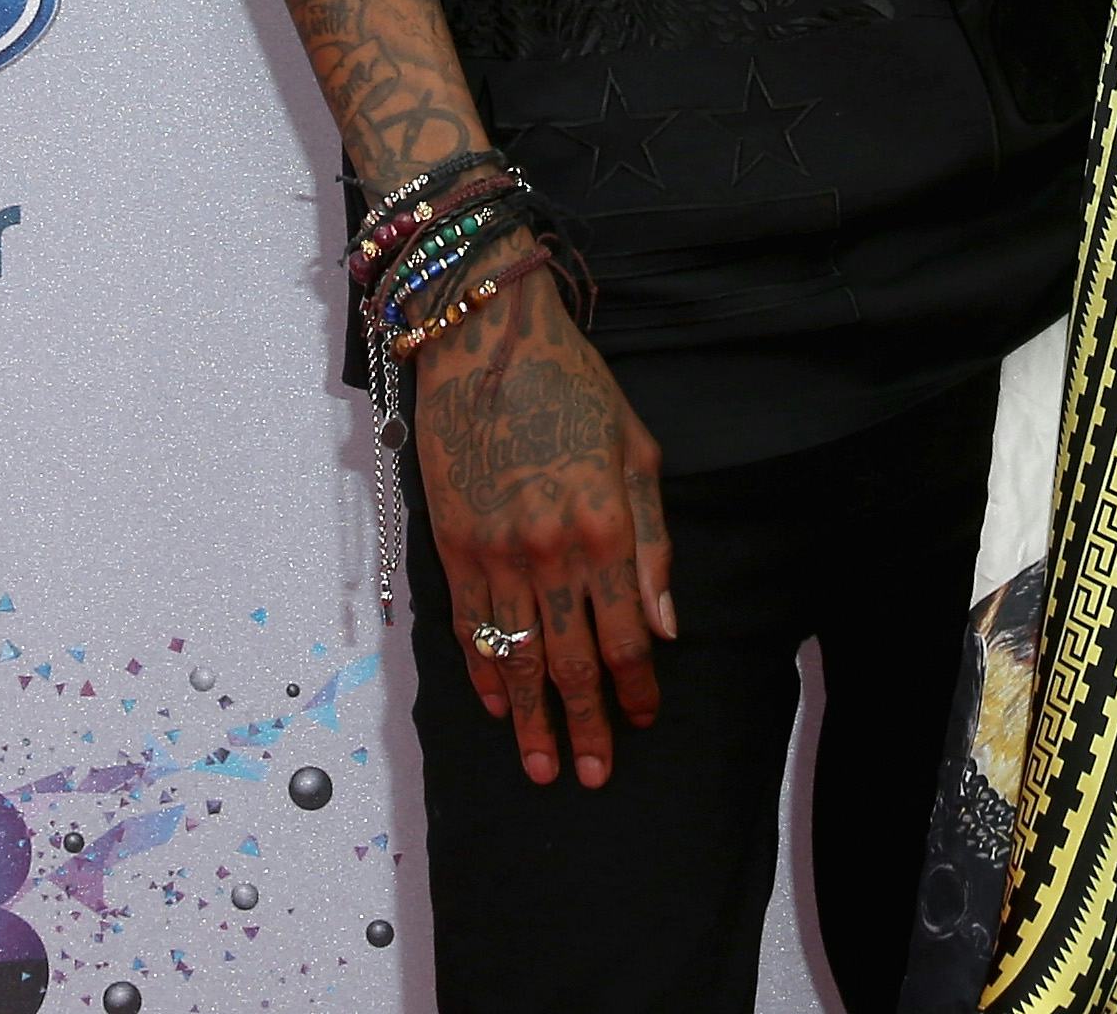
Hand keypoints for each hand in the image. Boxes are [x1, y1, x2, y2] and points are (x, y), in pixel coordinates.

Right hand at [411, 267, 673, 789]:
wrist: (488, 341)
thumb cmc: (575, 386)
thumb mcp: (637, 451)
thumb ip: (653, 544)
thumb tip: (663, 627)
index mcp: (605, 527)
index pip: (625, 637)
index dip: (634, 689)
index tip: (642, 722)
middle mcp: (550, 552)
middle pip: (572, 662)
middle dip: (585, 725)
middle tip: (592, 775)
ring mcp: (495, 553)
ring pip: (517, 658)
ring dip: (532, 718)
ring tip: (542, 766)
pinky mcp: (453, 545)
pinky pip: (469, 628)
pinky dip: (484, 673)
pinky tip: (499, 705)